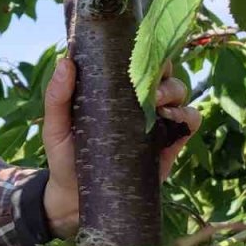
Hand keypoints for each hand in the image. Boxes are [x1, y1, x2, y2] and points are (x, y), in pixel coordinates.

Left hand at [39, 58, 200, 239]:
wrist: (76, 197)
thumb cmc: (64, 155)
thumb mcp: (55, 125)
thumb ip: (57, 96)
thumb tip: (65, 62)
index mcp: (113, 89)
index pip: (134, 59)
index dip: (142, 48)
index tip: (136, 48)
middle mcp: (137, 100)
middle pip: (162, 71)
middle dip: (161, 68)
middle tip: (146, 82)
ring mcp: (155, 121)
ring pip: (179, 92)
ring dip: (173, 90)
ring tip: (156, 102)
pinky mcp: (168, 144)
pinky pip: (190, 122)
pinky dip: (188, 115)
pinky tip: (171, 119)